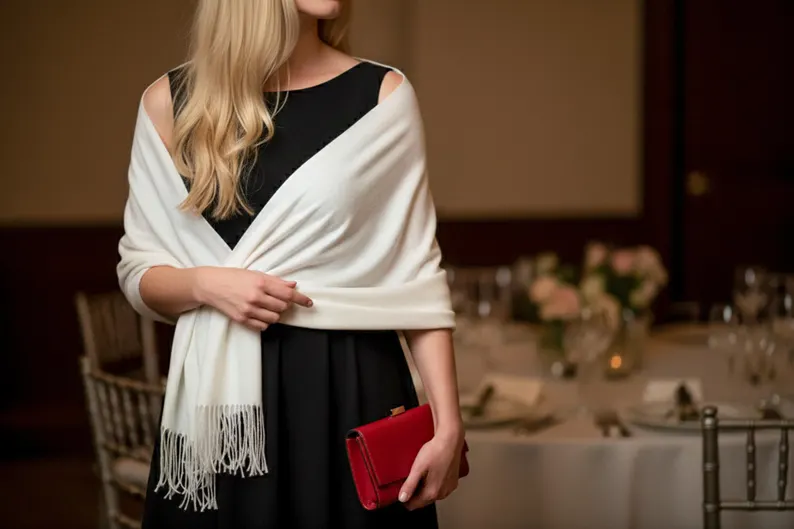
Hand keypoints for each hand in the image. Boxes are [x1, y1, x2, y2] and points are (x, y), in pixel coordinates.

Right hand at [194, 267, 311, 330]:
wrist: (210, 285)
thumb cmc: (233, 277)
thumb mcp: (255, 273)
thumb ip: (275, 281)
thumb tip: (293, 286)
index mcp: (260, 283)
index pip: (287, 294)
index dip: (301, 299)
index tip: (309, 303)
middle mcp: (256, 297)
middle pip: (282, 307)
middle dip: (284, 305)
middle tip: (277, 300)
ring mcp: (248, 310)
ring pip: (274, 318)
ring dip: (275, 314)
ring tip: (267, 306)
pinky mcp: (242, 319)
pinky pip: (263, 326)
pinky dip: (265, 321)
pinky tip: (260, 314)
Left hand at [399, 428, 463, 510]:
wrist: (450, 441)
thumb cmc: (435, 452)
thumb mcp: (417, 468)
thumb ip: (409, 485)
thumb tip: (402, 498)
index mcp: (432, 492)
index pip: (414, 505)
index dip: (405, 498)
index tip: (402, 489)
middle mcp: (442, 493)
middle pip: (423, 500)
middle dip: (415, 493)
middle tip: (411, 478)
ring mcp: (449, 488)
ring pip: (432, 494)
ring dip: (425, 488)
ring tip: (421, 473)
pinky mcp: (453, 482)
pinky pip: (440, 488)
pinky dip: (434, 484)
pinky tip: (431, 472)